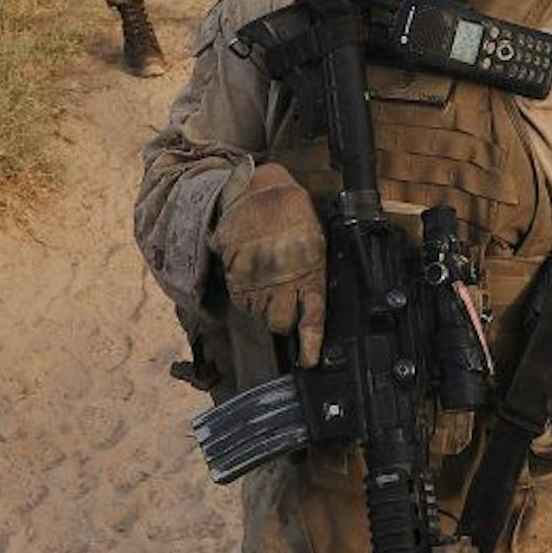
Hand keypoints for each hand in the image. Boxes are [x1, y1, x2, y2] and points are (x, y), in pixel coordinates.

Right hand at [212, 165, 326, 365]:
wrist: (258, 192)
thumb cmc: (293, 212)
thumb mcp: (316, 240)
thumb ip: (313, 271)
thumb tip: (310, 298)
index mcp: (309, 271)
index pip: (312, 318)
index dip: (310, 343)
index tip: (310, 360)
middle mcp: (282, 281)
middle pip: (281, 324)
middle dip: (285, 322)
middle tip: (287, 306)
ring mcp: (256, 280)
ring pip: (260, 316)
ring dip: (265, 309)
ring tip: (269, 287)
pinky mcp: (235, 276)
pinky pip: (242, 303)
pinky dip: (248, 299)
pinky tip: (254, 282)